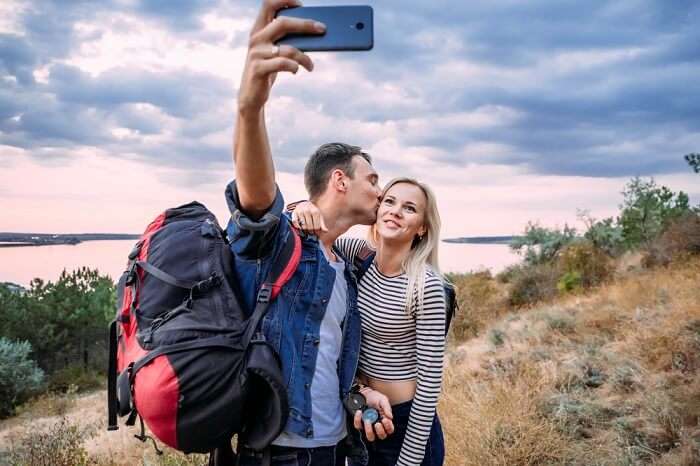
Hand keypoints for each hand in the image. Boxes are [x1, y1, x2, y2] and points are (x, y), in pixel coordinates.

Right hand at [238, 0, 325, 114]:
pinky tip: (296, 71)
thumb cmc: (268, 70)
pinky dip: (294, 67)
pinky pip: (283, 64)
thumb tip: (314, 31)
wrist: (251, 95)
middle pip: (283, 23)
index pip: (268, 4)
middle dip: (305, 25)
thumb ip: (286, 40)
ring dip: (304, 57)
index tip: (301, 4)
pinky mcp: (258, 69)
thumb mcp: (275, 52)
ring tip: (311, 66)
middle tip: (322, 29)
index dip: (284, 0)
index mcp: (259, 29)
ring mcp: (256, 53)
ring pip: (288, 48)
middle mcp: (256, 38)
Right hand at [291, 201, 327, 233]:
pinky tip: (300, 226)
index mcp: (315, 212)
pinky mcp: (294, 213)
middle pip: (309, 227)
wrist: (305, 204)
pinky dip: (297, 226)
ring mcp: (300, 211)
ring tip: (306, 227)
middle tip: (310, 230)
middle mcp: (307, 211)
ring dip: (304, 229)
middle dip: (310, 230)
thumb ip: (322, 224)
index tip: (315, 230)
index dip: (316, 230)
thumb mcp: (319, 216)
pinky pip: (295, 223)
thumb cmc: (313, 211)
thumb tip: (326, 231)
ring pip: (303, 226)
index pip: (316, 226)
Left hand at [353, 388, 393, 441]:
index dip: (388, 427)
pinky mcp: (360, 424)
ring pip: (370, 437)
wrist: (365, 394)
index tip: (385, 420)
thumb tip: (390, 417)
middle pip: (381, 436)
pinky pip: (358, 426)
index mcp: (386, 422)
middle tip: (377, 423)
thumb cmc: (375, 398)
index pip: (390, 430)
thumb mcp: (382, 400)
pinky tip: (359, 412)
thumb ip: (387, 407)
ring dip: (369, 430)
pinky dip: (358, 420)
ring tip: (367, 420)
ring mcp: (369, 427)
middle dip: (380, 431)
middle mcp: (378, 427)